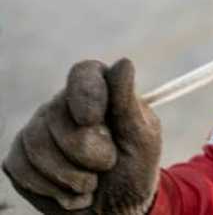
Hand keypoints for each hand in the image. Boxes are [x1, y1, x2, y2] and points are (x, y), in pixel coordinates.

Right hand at [3, 59, 161, 213]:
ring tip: (92, 182)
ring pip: (36, 143)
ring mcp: (38, 130)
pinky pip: (21, 167)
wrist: (115, 208)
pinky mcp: (20, 159)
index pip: (83, 73)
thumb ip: (128, 103)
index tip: (92, 119)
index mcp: (100, 90)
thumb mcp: (141, 138)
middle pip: (57, 115)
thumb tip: (124, 63)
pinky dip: (51, 188)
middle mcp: (64, 104)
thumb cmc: (133, 169)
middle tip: (108, 164)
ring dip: (70, 174)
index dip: (85, 93)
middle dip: (86, 150)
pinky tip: (72, 193)